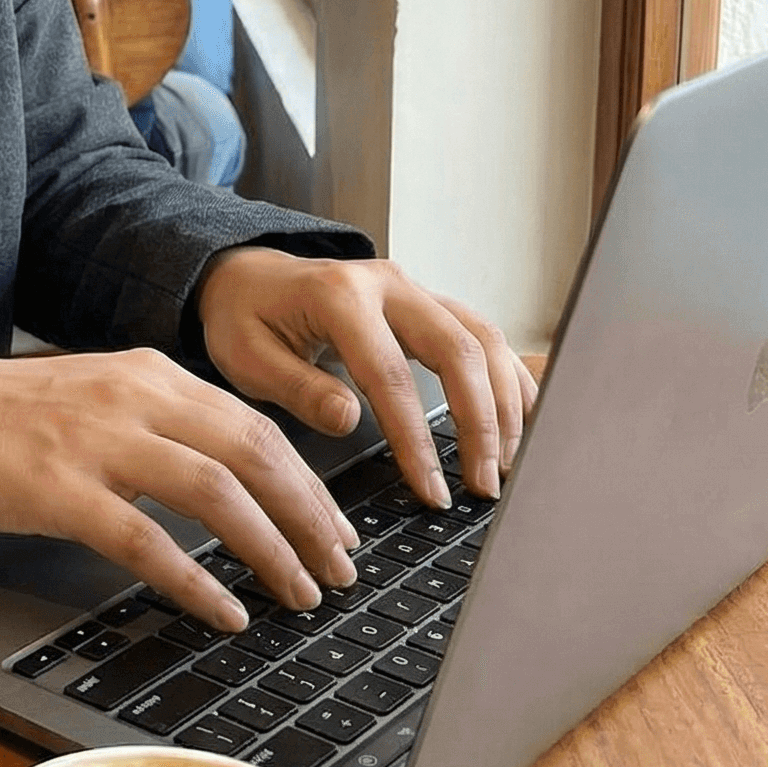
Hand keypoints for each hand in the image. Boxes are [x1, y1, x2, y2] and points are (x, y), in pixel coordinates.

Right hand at [0, 351, 360, 631]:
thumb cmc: (4, 416)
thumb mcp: (96, 394)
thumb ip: (160, 421)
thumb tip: (233, 473)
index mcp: (148, 371)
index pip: (253, 423)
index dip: (308, 480)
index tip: (338, 527)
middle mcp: (133, 396)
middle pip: (253, 453)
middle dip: (309, 516)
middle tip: (340, 569)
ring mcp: (98, 441)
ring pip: (215, 492)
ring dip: (270, 549)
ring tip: (298, 594)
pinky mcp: (61, 489)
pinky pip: (147, 541)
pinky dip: (196, 580)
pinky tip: (223, 611)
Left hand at [197, 249, 536, 507]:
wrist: (248, 276)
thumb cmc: (245, 317)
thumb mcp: (247, 355)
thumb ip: (297, 388)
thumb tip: (351, 421)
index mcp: (339, 296)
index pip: (391, 374)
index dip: (416, 437)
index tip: (432, 490)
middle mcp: (387, 283)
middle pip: (458, 349)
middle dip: (481, 422)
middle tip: (485, 485)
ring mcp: (413, 289)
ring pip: (482, 338)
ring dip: (503, 403)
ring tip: (506, 465)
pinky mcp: (428, 302)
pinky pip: (483, 333)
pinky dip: (509, 375)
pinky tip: (522, 418)